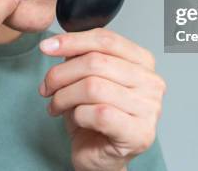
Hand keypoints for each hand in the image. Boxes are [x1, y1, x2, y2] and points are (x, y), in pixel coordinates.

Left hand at [38, 27, 166, 170]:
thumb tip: (60, 44)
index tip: (47, 46)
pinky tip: (75, 119)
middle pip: (96, 62)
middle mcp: (151, 82)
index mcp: (143, 62)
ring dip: (64, 96)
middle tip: (46, 86)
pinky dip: (78, 115)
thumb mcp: (86, 78)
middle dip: (62, 73)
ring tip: (56, 105)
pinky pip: (98, 113)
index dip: (73, 40)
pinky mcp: (139, 133)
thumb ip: (81, 57)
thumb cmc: (94, 117)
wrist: (100, 157)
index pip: (107, 39)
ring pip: (93, 87)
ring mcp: (149, 108)